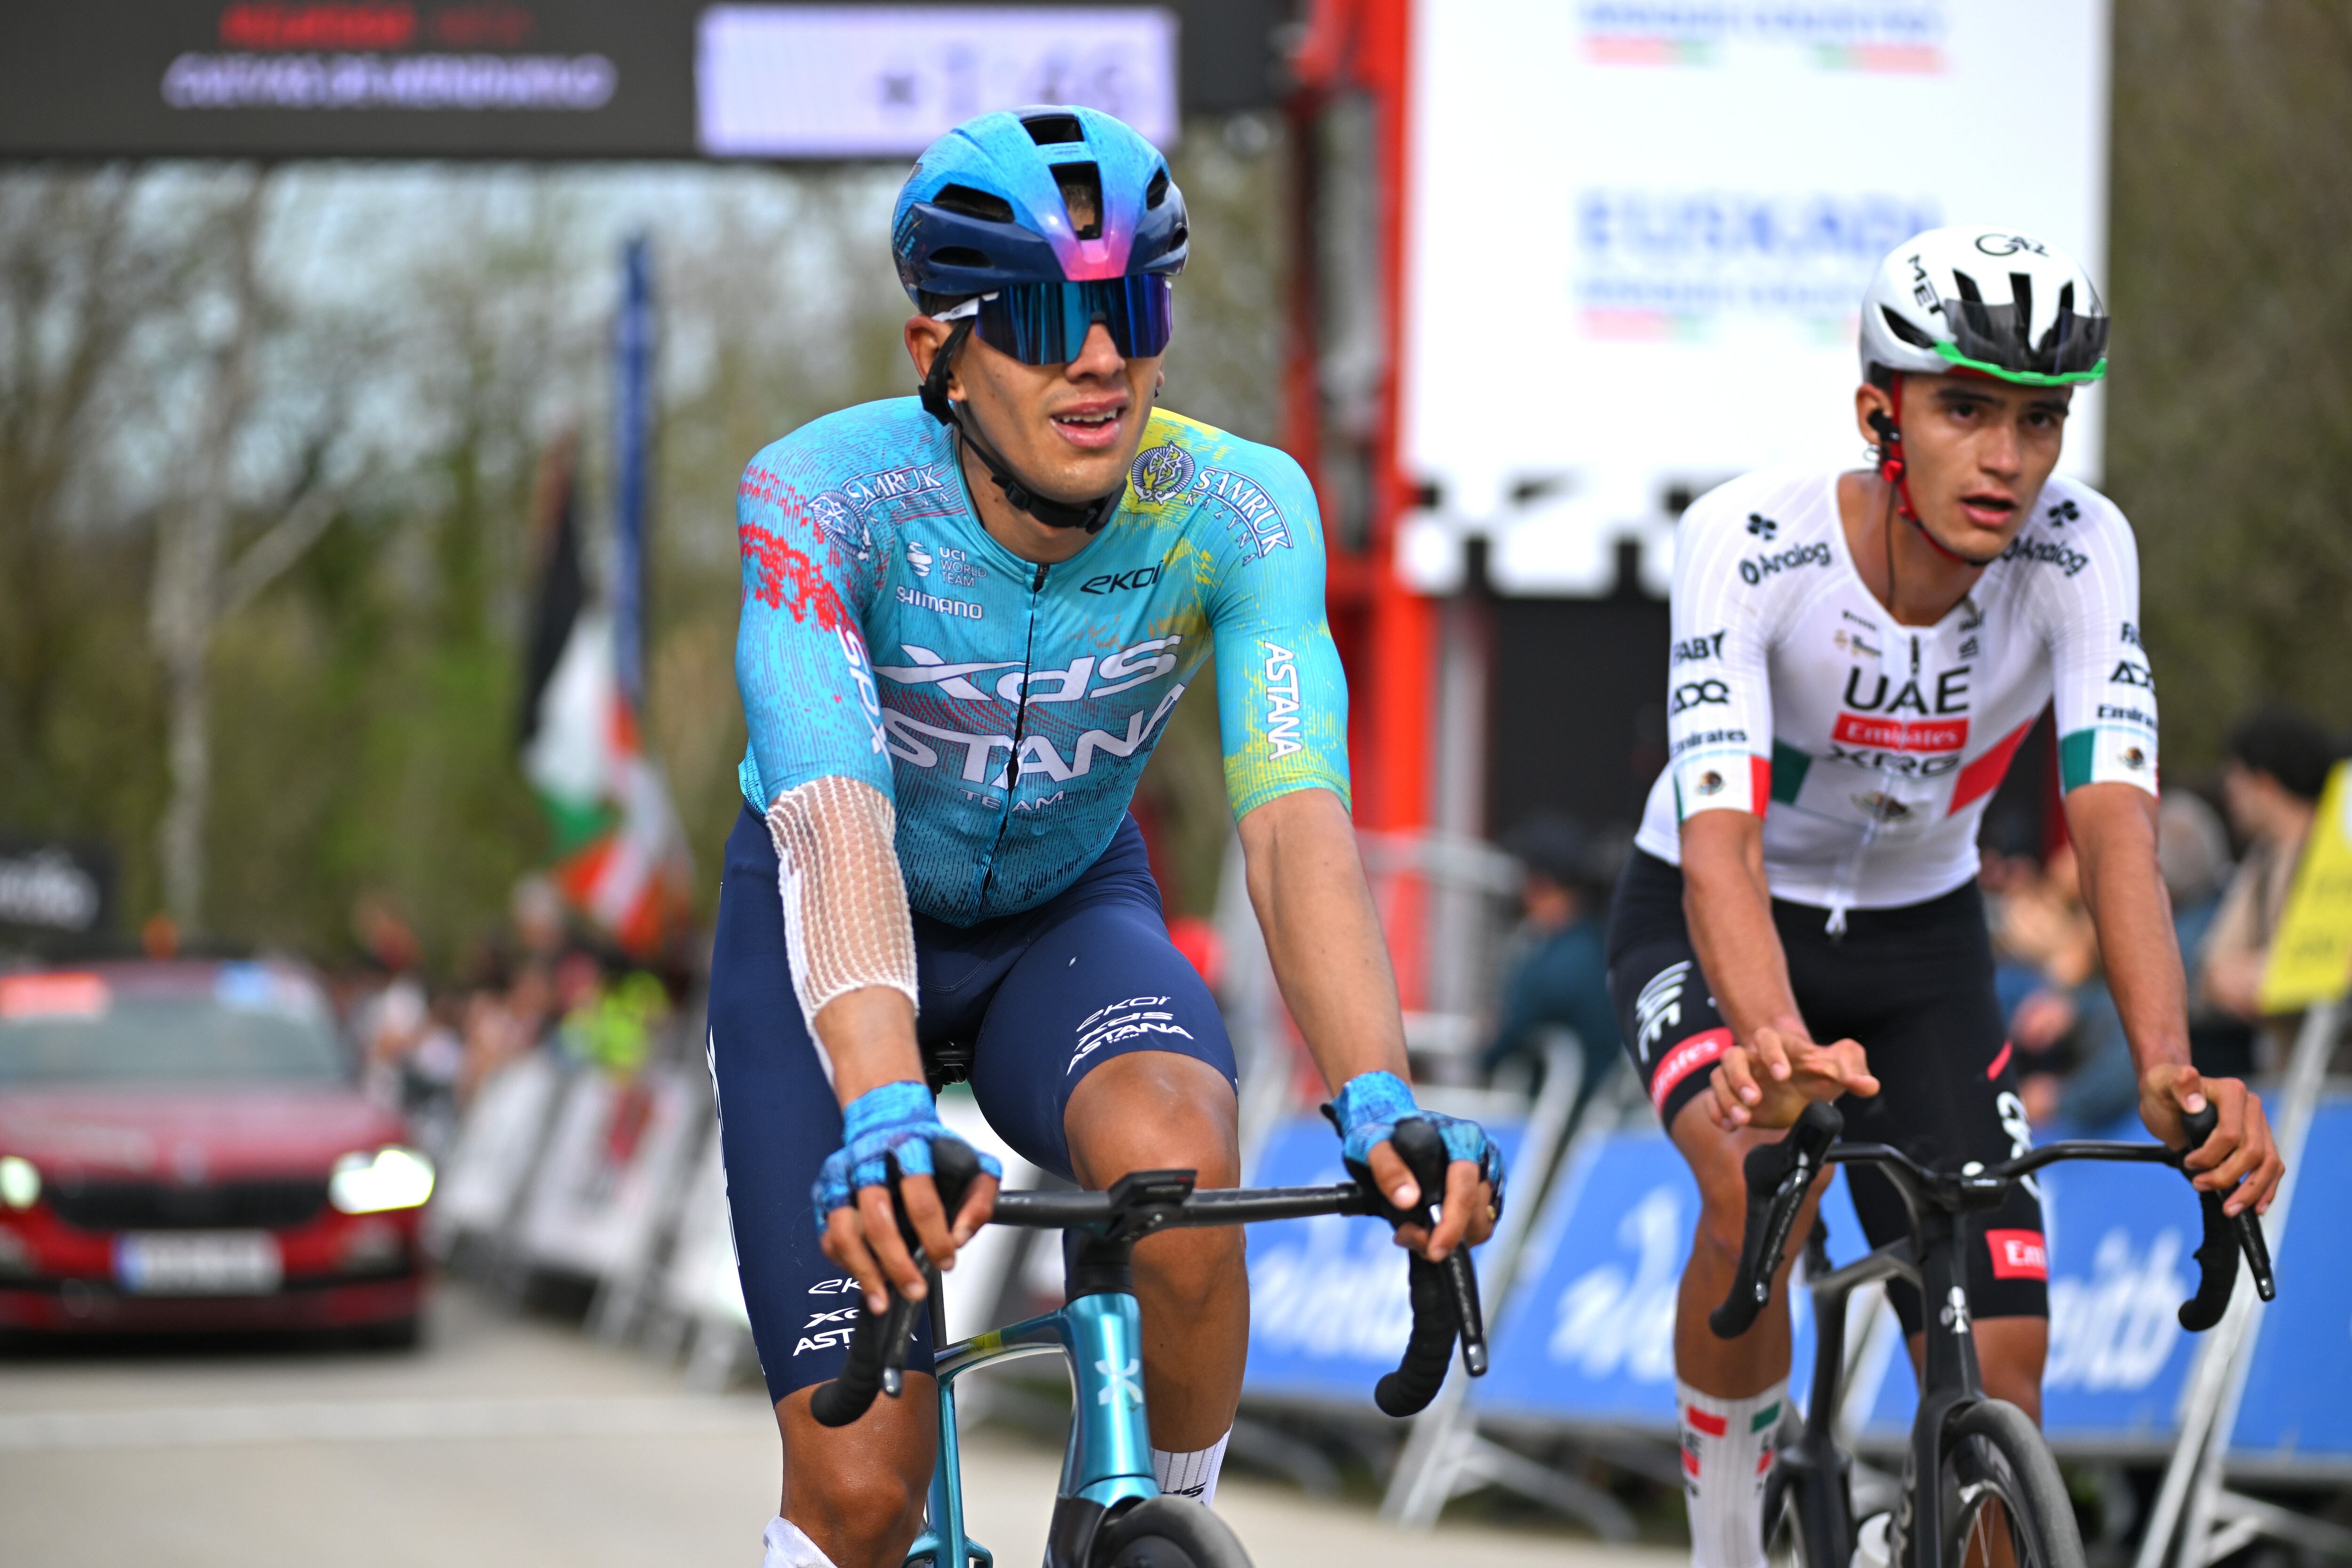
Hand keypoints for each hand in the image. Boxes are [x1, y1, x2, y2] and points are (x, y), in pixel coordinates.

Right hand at [812, 1081, 1001, 1312]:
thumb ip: (979, 1198)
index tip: (946, 1261)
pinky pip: (828, 1236)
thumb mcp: (970, 1161)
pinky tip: (867, 1278)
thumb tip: (961, 1237)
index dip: (934, 1235)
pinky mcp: (824, 1192)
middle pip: (877, 1218)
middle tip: (915, 1291)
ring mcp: (841, 1176)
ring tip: (882, 1300)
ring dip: (863, 1271)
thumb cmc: (929, 1148)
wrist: (885, 1116)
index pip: (920, 1196)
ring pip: (843, 1231)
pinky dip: (845, 1262)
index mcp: (910, 1146)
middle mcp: (869, 1159)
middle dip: (896, 1262)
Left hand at [1326, 1070, 1503, 1263]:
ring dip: (1450, 1239)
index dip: (1452, 1224)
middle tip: (1407, 1236)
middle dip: (1445, 1236)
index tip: (1434, 1250)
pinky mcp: (1483, 1194)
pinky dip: (1454, 1236)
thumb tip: (1408, 1200)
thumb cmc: (1383, 1132)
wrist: (1389, 1127)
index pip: (1465, 1189)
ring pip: (1480, 1225)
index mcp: (1462, 1138)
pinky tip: (1427, 1229)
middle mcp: (1482, 1156)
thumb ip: (1388, 1168)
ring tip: (1413, 1233)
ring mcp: (1486, 1176)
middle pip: (1477, 1214)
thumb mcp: (1373, 1143)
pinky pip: (1478, 1227)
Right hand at [1706, 1024, 1878, 1130]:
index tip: (1783, 1075)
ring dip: (1726, 1098)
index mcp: (1780, 1045)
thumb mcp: (1844, 1067)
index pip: (1767, 1038)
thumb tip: (1868, 1085)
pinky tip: (1728, 1126)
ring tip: (1741, 1120)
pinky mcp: (1733, 1099)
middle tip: (1754, 1099)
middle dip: (1739, 1078)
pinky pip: (1711, 1100)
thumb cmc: (1822, 1071)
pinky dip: (1715, 1111)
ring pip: (1718, 1078)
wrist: (1805, 1085)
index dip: (1771, 1054)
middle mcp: (1754, 1059)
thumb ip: (1855, 1071)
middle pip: (1732, 1056)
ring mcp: (1740, 1079)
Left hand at [2139, 1063, 2284, 1216]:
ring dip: (2250, 1192)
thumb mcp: (2158, 1084)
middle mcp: (2252, 1108)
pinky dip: (2266, 1190)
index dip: (2210, 1155)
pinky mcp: (2262, 1142)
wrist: (2169, 1100)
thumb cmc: (2162, 1091)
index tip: (2189, 1162)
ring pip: (2268, 1165)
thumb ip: (2178, 1086)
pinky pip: (2273, 1169)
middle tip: (2200, 1185)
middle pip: (2252, 1153)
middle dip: (2228, 1177)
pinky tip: (2256, 1207)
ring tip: (2229, 1209)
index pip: (2231, 1134)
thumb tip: (2194, 1101)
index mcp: (2232, 1092)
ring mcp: (2260, 1126)